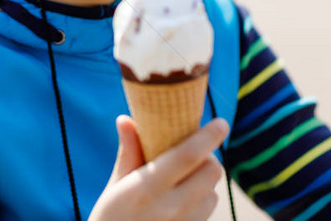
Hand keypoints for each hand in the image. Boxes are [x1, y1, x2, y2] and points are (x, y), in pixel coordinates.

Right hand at [89, 116, 228, 220]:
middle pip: (211, 172)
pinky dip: (201, 200)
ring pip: (213, 193)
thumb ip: (128, 153)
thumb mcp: (115, 187)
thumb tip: (125, 119)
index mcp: (147, 189)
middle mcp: (171, 208)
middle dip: (207, 157)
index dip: (208, 137)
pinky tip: (181, 202)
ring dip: (204, 182)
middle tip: (191, 154)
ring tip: (182, 182)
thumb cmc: (110, 219)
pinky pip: (208, 211)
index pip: (188, 156)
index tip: (221, 123)